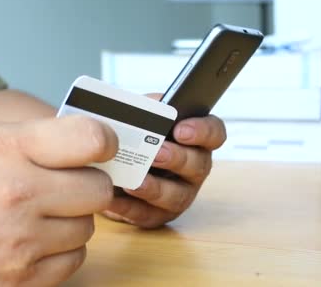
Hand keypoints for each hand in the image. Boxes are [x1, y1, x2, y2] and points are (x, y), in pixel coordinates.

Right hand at [0, 115, 116, 285]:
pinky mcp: (17, 284)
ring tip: (36, 216)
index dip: (103, 142)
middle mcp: (16, 197)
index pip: (91, 139)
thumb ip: (41, 137)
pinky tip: (31, 242)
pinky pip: (72, 263)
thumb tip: (98, 143)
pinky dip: (59, 252)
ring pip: (88, 229)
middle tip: (62, 185)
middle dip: (86, 185)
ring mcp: (18, 246)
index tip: (99, 148)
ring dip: (71, 221)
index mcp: (7, 150)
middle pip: (98, 190)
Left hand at [102, 95, 225, 228]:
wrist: (107, 168)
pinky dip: (129, 207)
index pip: (214, 133)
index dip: (203, 131)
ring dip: (156, 188)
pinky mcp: (157, 215)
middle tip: (157, 153)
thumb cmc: (132, 137)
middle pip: (198, 165)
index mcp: (195, 140)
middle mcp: (194, 169)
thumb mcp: (141, 117)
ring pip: (177, 196)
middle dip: (178, 158)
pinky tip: (113, 198)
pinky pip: (146, 214)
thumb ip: (149, 108)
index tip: (181, 130)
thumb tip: (149, 106)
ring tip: (136, 182)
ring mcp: (179, 194)